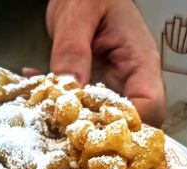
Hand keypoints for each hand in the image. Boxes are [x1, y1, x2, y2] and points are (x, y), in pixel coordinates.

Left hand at [46, 0, 164, 126]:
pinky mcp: (88, 88)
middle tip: (60, 135)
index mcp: (139, 62)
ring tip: (46, 119)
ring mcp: (108, 86)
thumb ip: (73, 50)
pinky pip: (77, 107)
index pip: (150, 105)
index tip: (94, 132)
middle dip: (96, 134)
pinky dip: (57, 108)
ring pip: (98, 119)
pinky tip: (36, 97)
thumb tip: (69, 90)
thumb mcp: (80, 14)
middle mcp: (128, 80)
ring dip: (72, 124)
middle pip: (126, 122)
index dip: (127, 126)